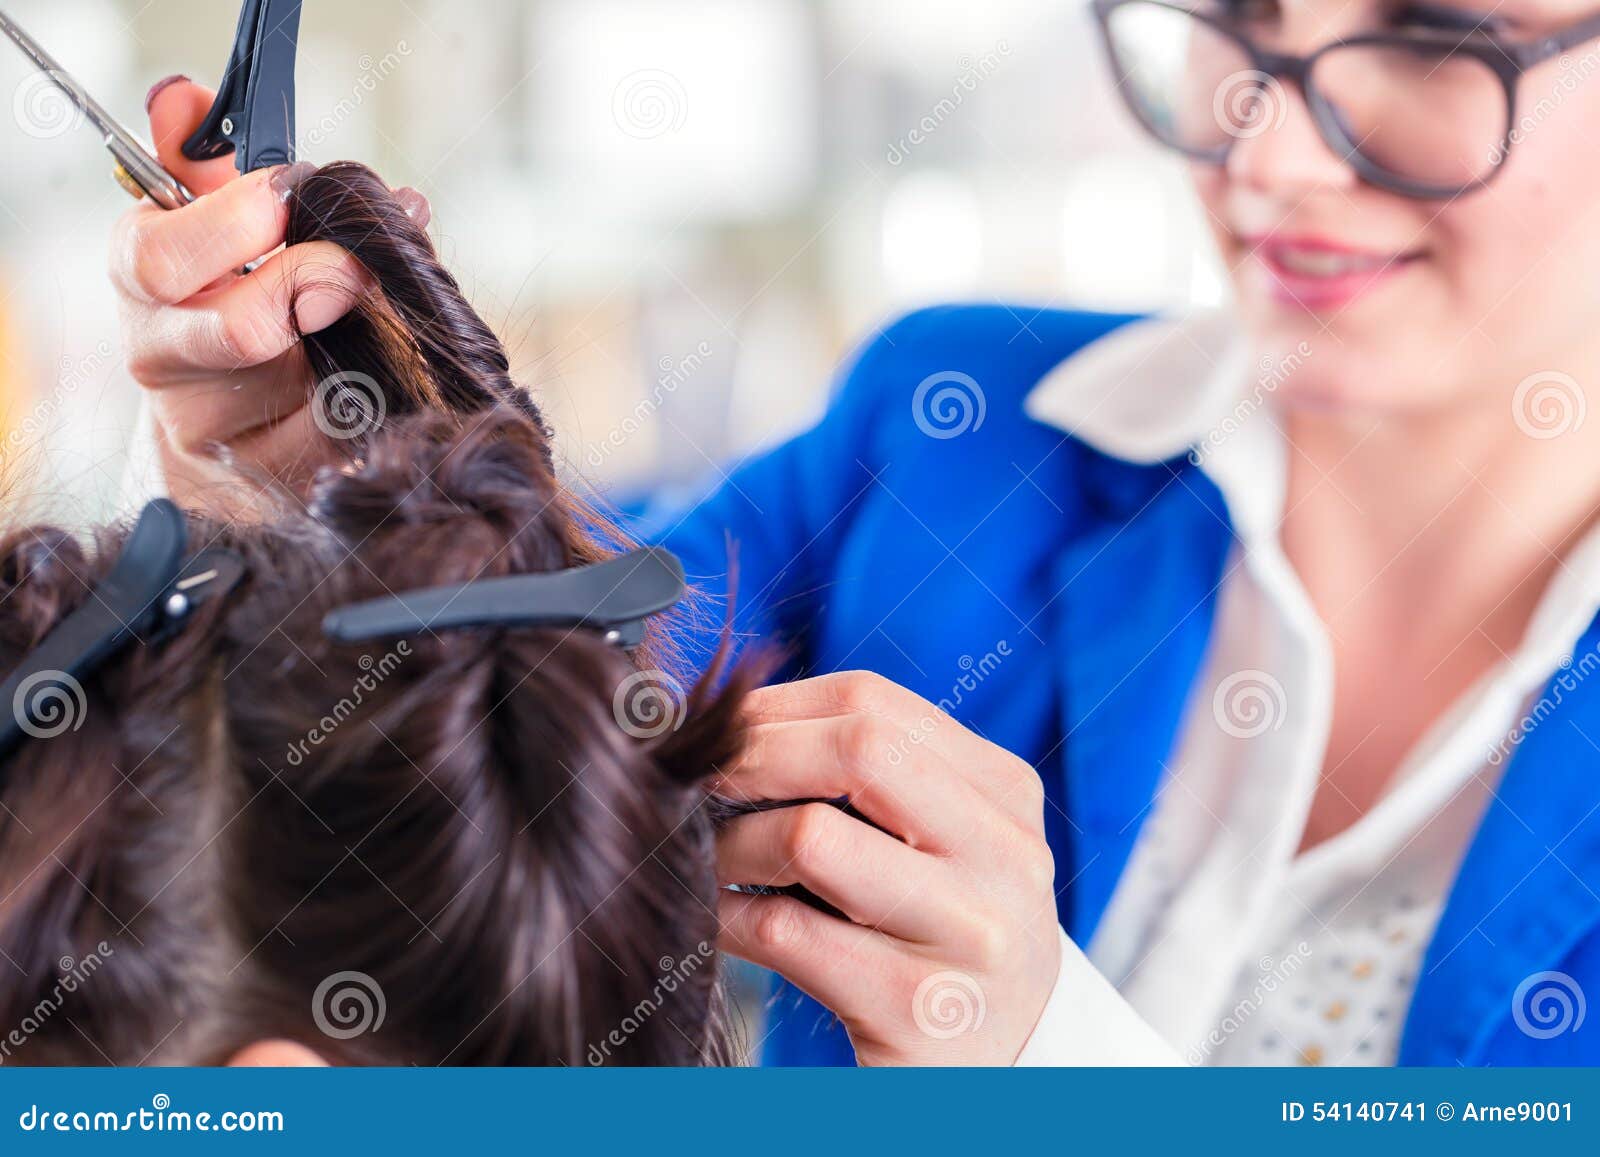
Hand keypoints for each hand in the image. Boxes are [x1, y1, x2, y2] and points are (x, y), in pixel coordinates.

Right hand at [111, 77, 429, 502]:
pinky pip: (336, 447)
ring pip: (304, 392)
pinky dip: (378, 410)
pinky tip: (398, 383)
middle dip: (315, 288)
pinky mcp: (262, 483)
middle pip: (240, 331)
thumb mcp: (207, 223)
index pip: (163, 257)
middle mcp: (164, 362)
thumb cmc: (227, 299)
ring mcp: (212, 431)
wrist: (222, 421)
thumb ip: (203, 160)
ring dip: (366, 350)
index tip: (296, 191)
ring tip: (396, 321)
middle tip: (361, 267)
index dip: (237, 222)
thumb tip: (182, 101)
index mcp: (142, 283)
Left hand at [715, 671, 1060, 1065]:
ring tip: (705, 857)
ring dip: (730, 843)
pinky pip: (784, 932)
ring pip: (811, 837)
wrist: (1008, 1064)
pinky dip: (726, 915)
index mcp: (1005, 793)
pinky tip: (716, 917)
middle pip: (859, 748)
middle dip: (752, 756)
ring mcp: (968, 933)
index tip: (719, 731)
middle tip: (695, 782)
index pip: (874, 703)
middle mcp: (1003, 855)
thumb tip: (728, 722)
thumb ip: (870, 777)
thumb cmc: (943, 934)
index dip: (774, 708)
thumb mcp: (940, 842)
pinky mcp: (915, 1008)